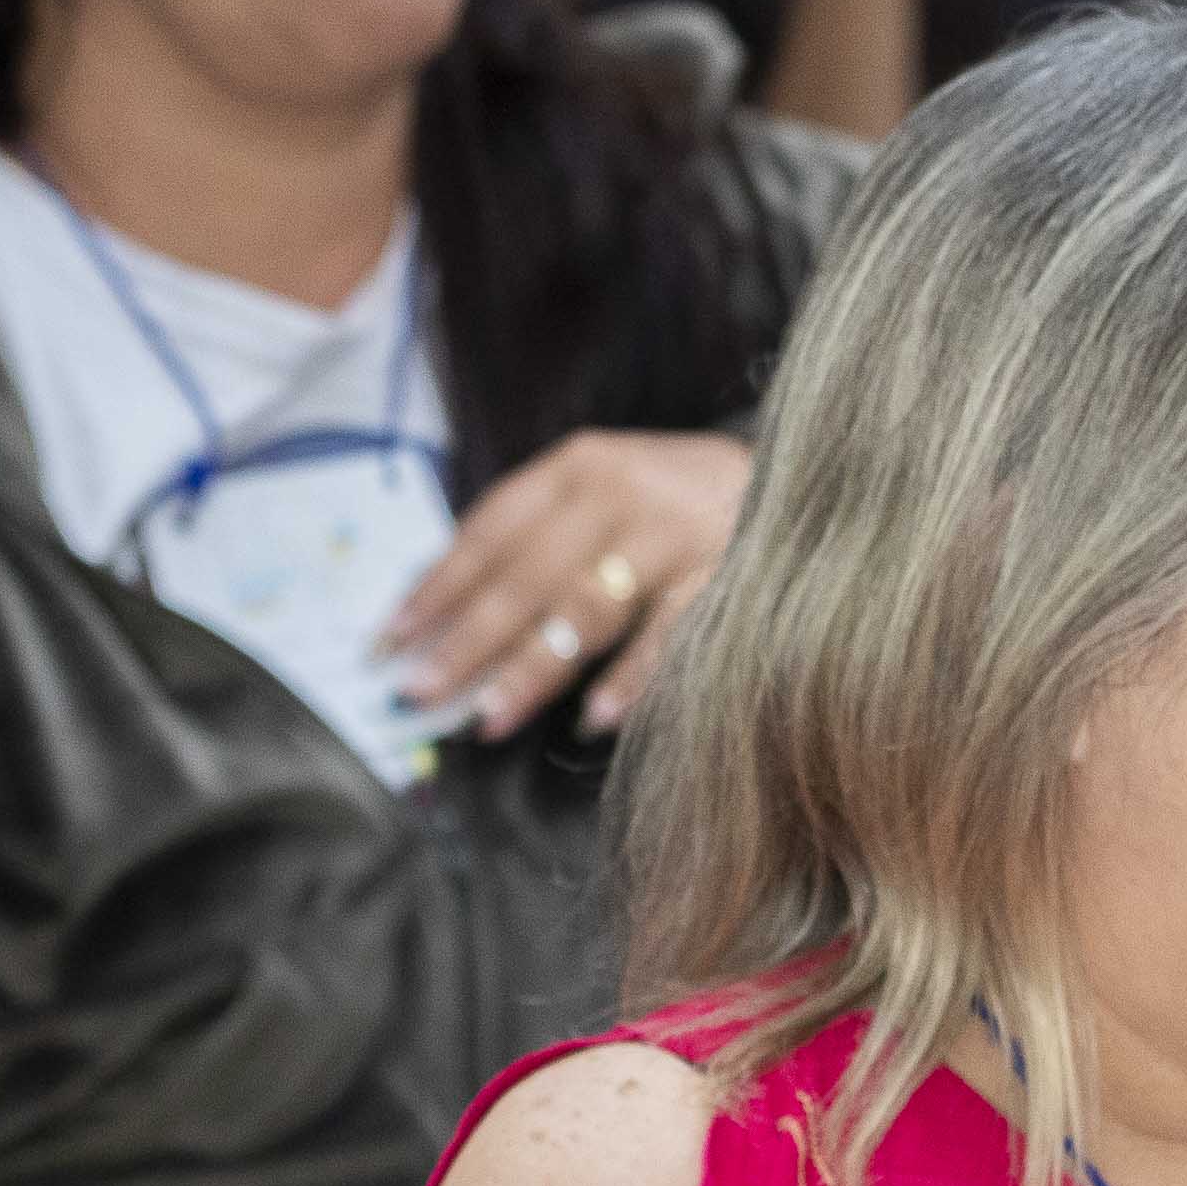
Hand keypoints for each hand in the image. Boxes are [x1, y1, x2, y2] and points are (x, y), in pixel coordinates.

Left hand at [386, 430, 753, 741]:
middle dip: (467, 641)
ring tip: (488, 716)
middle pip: (526, 576)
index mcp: (576, 467)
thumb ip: (535, 542)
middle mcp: (621, 490)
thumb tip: (446, 621)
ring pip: (588, 608)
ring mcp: (676, 531)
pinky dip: (629, 678)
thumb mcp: (600, 494)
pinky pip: (668, 635)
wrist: (799, 477)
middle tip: (419, 693)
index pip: (488, 532)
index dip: (435, 588)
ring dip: (534, 668)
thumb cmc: (671, 503)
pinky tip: (591, 719)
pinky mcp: (726, 573)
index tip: (388, 640)